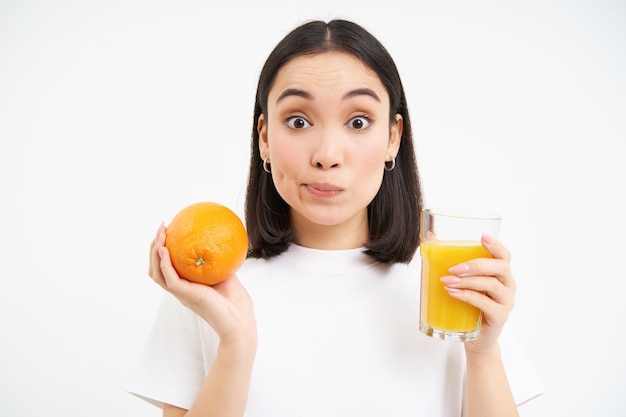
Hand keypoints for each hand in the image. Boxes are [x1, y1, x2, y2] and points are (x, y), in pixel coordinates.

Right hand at [148, 224, 255, 342]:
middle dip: (154, 248)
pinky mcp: (186, 295)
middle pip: (156, 269)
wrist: (240, 320)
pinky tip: (165, 248)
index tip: (168, 231)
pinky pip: (169, 278)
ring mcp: (182, 293)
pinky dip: (164, 263)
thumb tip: (219, 239)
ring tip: (159, 235)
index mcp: (187, 285)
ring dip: (155, 253)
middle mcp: (181, 289)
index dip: (163, 250)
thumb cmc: (235, 301)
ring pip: (157, 273)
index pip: (166, 268)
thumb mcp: (225, 273)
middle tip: (161, 229)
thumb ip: (218, 260)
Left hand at [441, 233, 515, 351]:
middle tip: (453, 268)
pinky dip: (468, 296)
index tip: (482, 236)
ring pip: (491, 284)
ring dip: (468, 281)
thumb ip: (452, 261)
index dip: (496, 245)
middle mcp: (508, 286)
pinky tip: (454, 293)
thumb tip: (431, 237)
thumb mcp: (463, 283)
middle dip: (475, 264)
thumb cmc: (470, 306)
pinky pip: (486, 304)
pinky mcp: (499, 317)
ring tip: (448, 281)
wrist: (476, 337)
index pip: (504, 256)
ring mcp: (505, 302)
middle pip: (500, 267)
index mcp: (501, 274)